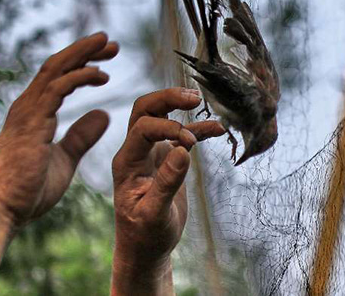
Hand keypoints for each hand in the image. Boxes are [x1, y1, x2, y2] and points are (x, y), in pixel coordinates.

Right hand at [0, 32, 118, 229]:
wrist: (4, 213)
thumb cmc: (29, 191)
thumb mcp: (65, 158)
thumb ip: (81, 136)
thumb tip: (103, 115)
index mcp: (35, 113)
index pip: (59, 76)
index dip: (82, 62)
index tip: (107, 57)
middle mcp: (29, 107)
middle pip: (58, 66)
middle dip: (85, 51)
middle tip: (111, 42)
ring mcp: (28, 113)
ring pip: (56, 70)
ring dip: (84, 55)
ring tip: (110, 46)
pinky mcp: (32, 123)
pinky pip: (57, 90)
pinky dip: (80, 77)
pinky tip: (101, 75)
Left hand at [111, 88, 224, 294]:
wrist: (146, 248)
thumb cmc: (145, 235)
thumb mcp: (155, 215)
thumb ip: (167, 183)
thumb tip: (183, 151)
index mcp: (126, 163)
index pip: (142, 129)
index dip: (167, 129)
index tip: (190, 143)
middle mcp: (136, 152)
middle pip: (145, 111)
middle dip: (167, 99)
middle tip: (193, 97)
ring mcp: (151, 153)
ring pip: (161, 116)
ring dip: (180, 105)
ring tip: (201, 101)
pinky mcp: (167, 158)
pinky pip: (182, 135)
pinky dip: (199, 129)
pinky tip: (218, 128)